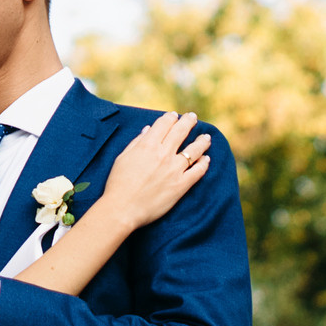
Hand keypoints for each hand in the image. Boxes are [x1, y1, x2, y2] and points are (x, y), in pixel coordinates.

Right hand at [91, 112, 212, 231]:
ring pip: (194, 150)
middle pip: (181, 132)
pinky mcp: (181, 185)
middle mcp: (163, 154)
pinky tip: (206, 159)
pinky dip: (204, 163)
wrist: (122, 209)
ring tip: (207, 137)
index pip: (164, 124)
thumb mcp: (123, 157)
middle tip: (193, 117)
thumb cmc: (118, 183)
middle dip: (189, 121)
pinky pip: (198, 171)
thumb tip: (148, 130)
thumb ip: (137, 142)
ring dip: (202, 141)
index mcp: (147, 145)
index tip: (175, 116)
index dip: (171, 118)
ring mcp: (174, 170)